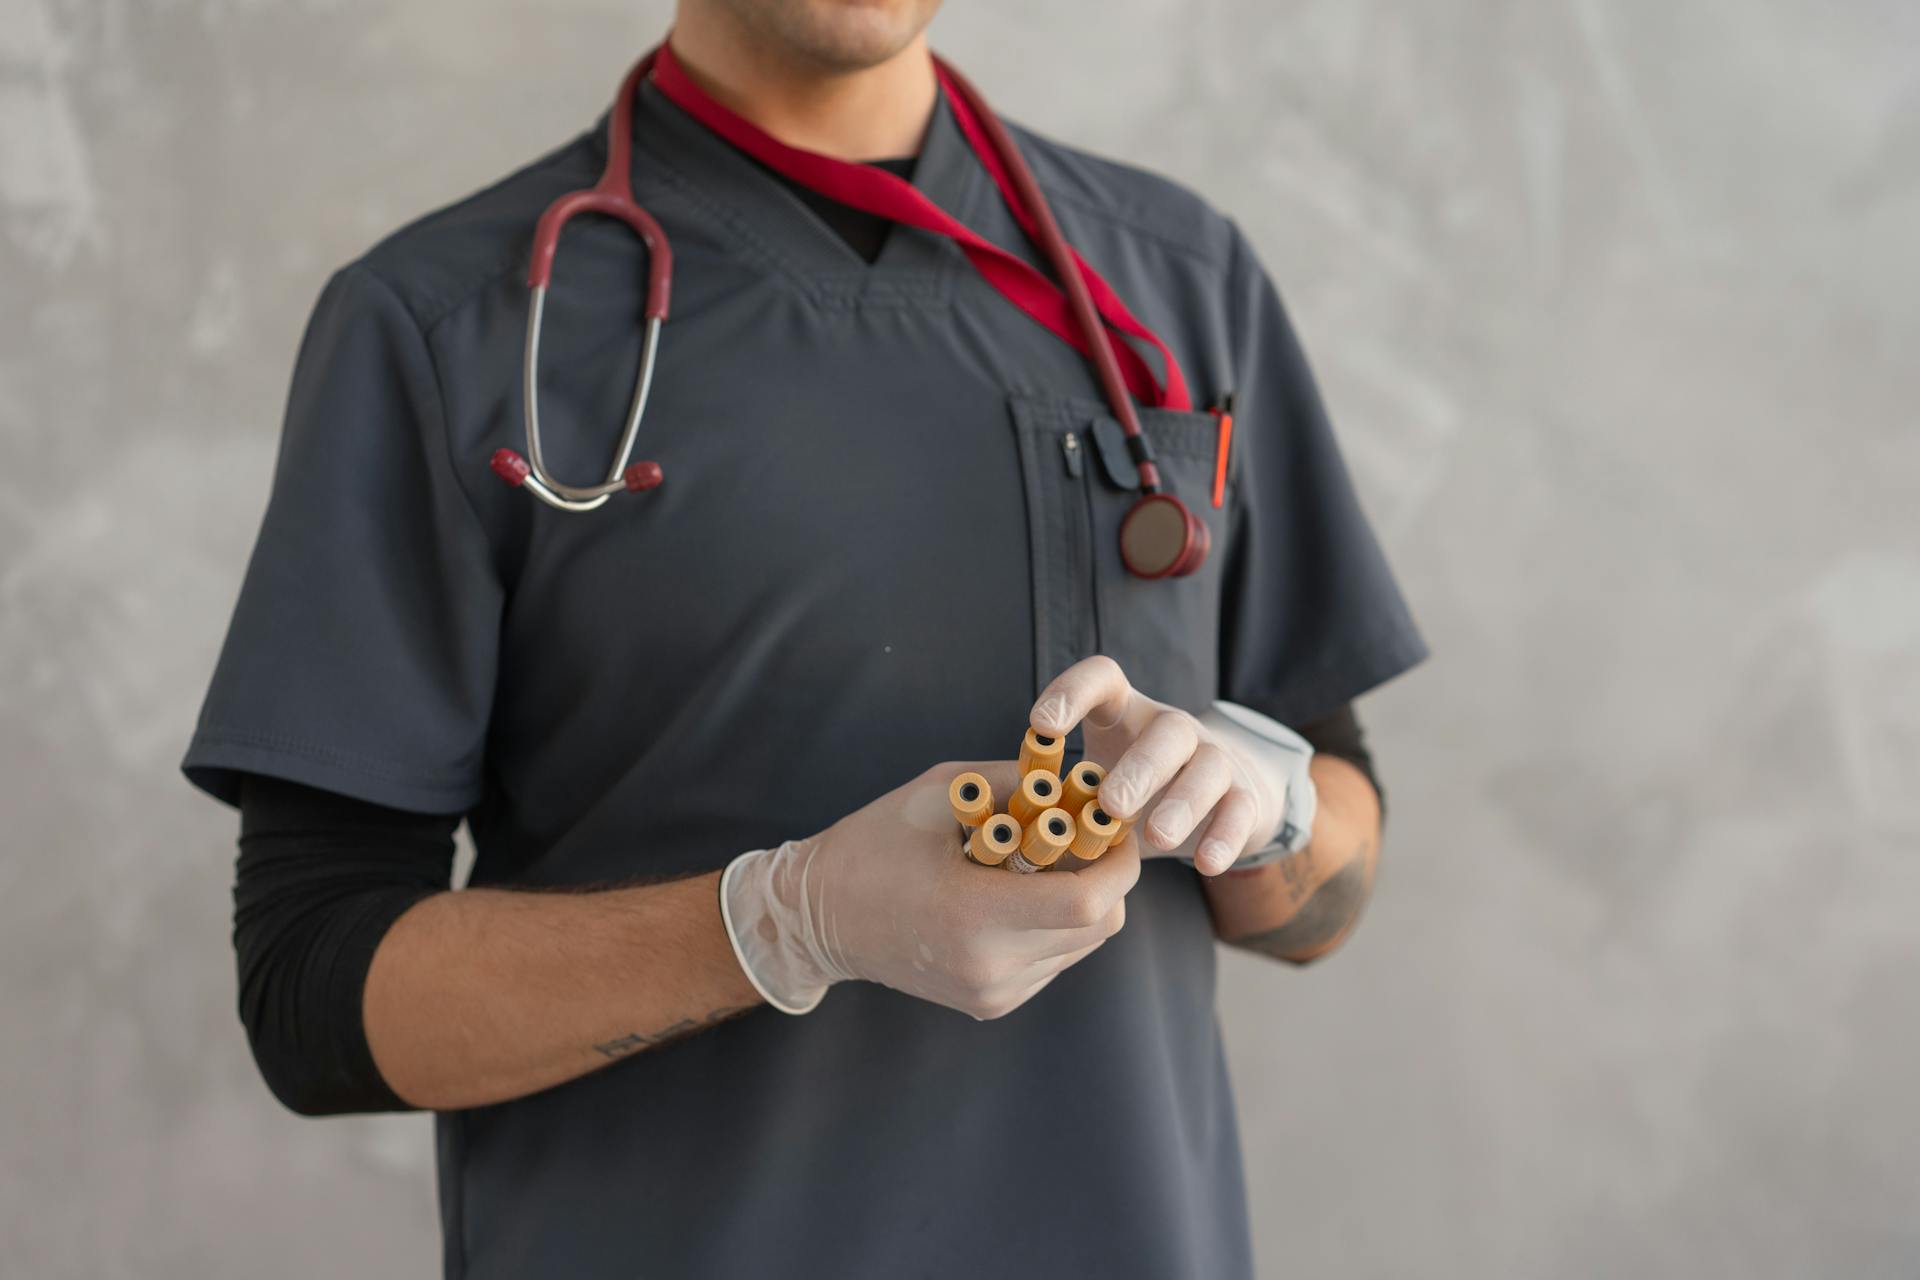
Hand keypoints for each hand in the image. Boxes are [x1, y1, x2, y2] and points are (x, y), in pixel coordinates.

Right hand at [720, 760, 1140, 1017]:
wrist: (819, 918)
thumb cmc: (874, 844)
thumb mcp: (939, 793)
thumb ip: (1014, 781)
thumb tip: (1080, 775)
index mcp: (974, 914)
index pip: (1087, 902)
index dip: (1119, 864)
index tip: (1119, 830)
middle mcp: (990, 966)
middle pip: (1099, 927)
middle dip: (1111, 879)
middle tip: (1094, 839)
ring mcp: (992, 993)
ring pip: (1082, 947)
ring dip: (1085, 903)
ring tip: (1053, 865)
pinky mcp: (991, 1004)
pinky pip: (1054, 962)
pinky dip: (1056, 927)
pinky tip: (1024, 897)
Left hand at [1029, 656, 1310, 875]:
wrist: (1217, 795)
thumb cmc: (1131, 787)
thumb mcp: (1093, 778)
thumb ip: (1059, 789)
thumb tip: (1003, 825)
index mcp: (1126, 712)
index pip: (1102, 678)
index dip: (1072, 693)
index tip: (1042, 725)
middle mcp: (1173, 727)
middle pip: (1167, 731)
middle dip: (1139, 767)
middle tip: (1109, 805)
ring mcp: (1214, 758)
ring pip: (1208, 768)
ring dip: (1182, 802)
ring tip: (1155, 837)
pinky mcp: (1244, 796)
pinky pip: (1240, 811)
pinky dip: (1225, 836)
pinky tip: (1205, 864)